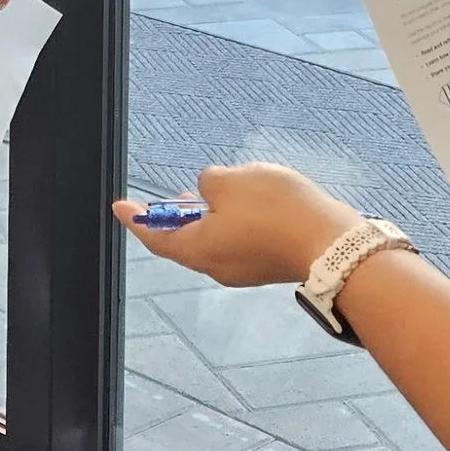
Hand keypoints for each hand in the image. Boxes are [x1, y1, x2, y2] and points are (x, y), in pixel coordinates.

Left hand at [112, 162, 358, 289]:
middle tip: (172, 197)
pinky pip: (240, 242)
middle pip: (185, 241)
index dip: (136, 220)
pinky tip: (248, 201)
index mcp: (198, 249)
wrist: (329, 243)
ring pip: (215, 240)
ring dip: (209, 216)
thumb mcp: (230, 181)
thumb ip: (208, 182)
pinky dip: (233, 222)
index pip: (156, 237)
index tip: (120, 207)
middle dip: (177, 217)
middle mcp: (217, 266)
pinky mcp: (267, 265)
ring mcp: (244, 269)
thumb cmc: (275, 211)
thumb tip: (209, 189)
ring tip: (213, 191)